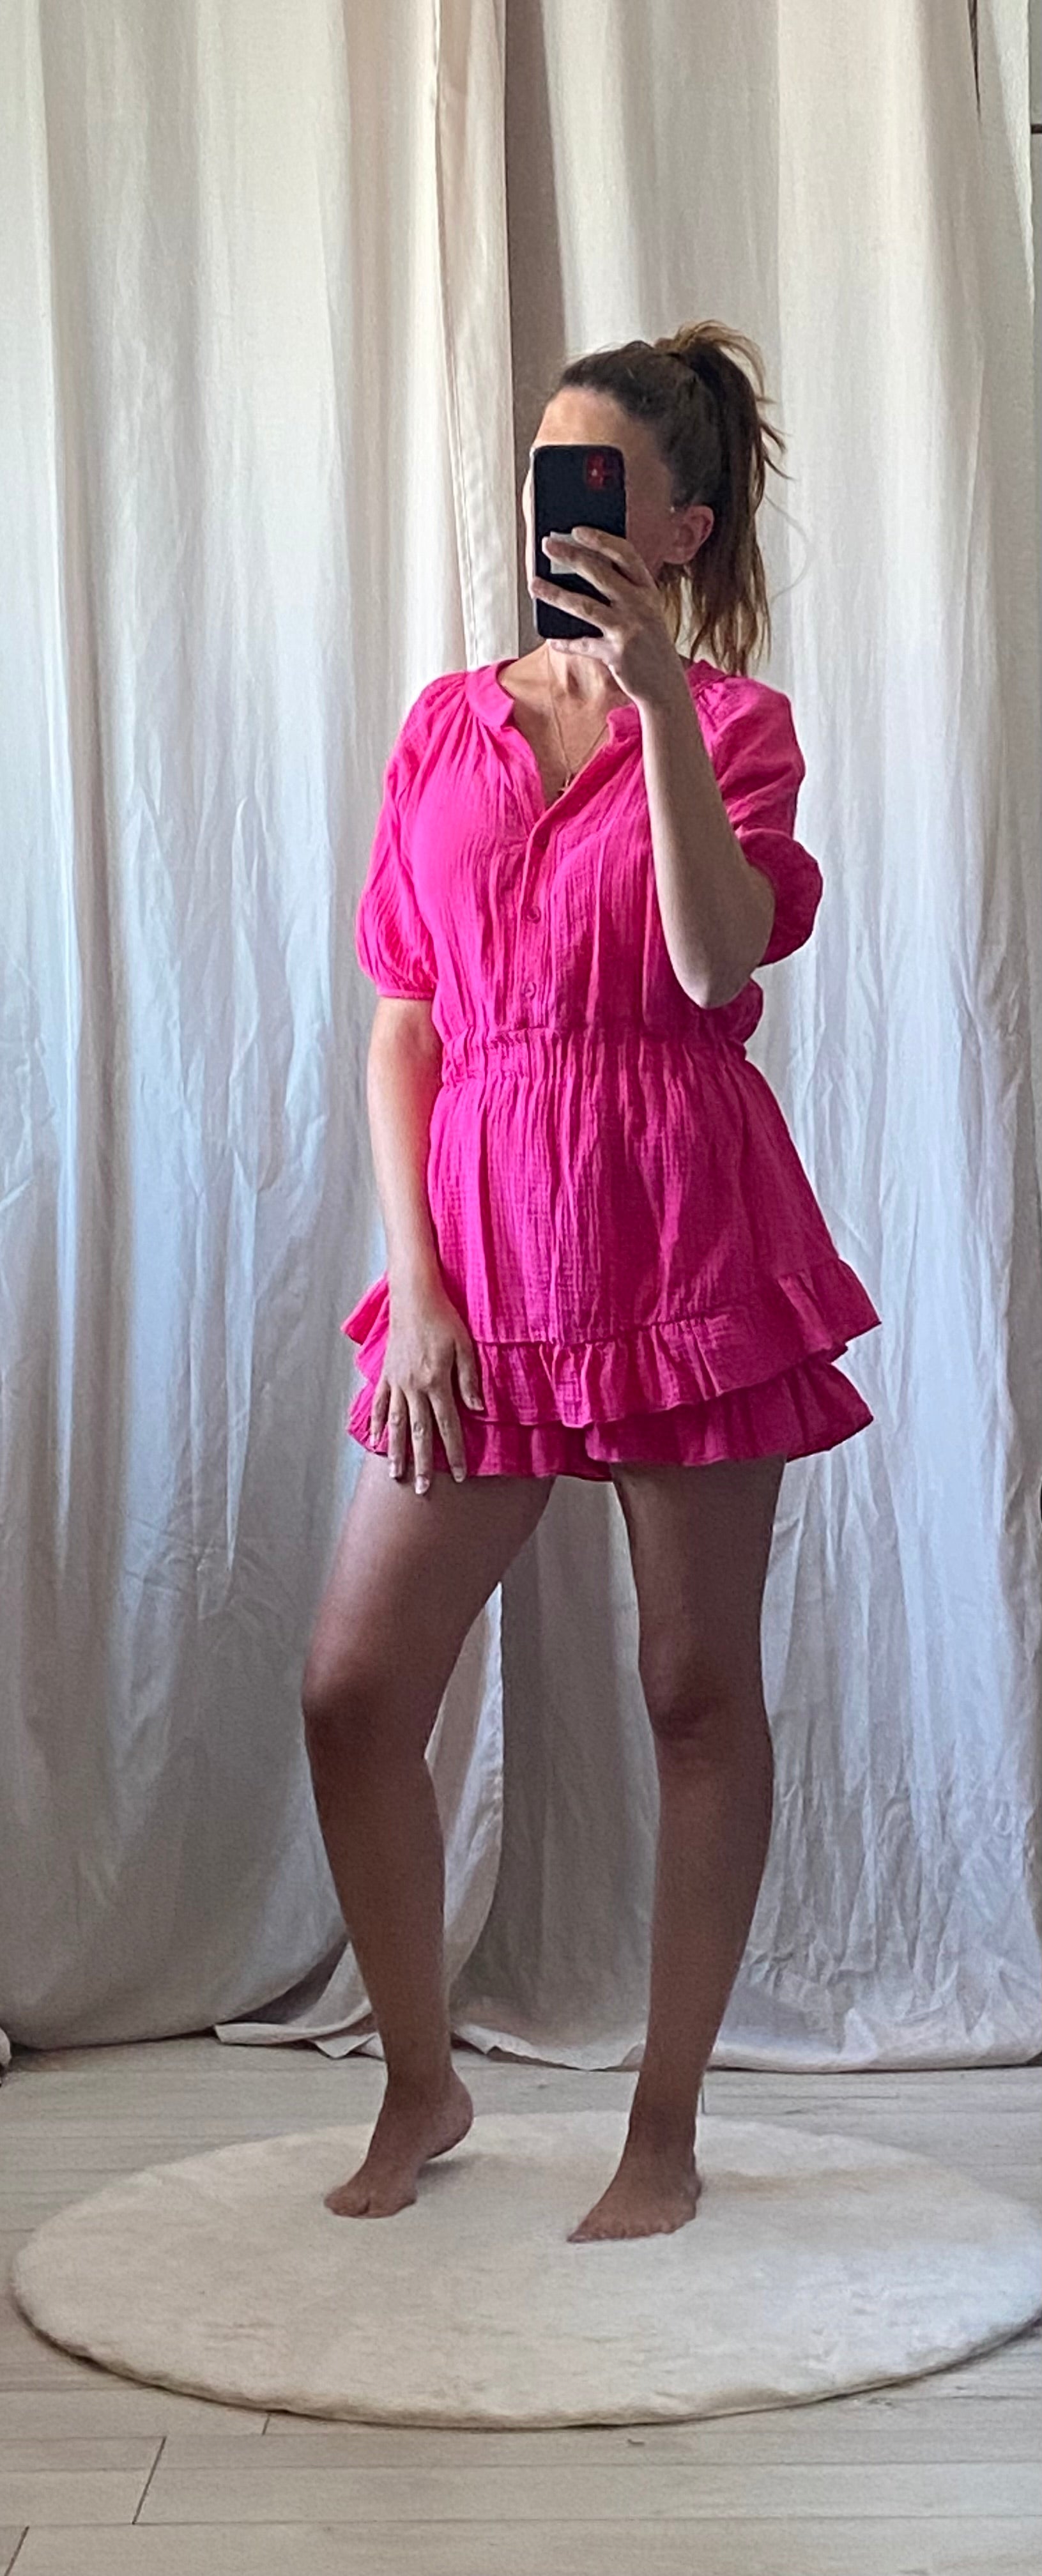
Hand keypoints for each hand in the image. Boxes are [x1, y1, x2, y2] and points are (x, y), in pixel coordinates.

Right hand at [372, 1281, 482, 1492]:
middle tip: (422, 1490)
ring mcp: (397, 1382)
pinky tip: (377, 1440)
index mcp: (437, 1383)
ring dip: (397, 1452)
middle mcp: (414, 1387)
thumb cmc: (444, 1319)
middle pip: (420, 1433)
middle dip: (422, 1464)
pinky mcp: (387, 1374)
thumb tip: (478, 1411)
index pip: (448, 1426)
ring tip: (396, 1475)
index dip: (455, 1453)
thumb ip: (470, 1381)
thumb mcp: (465, 1347)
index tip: (460, 1475)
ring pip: (397, 1424)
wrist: (413, 1297)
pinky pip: (382, 1404)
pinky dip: (379, 1423)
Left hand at [531, 526, 683, 708]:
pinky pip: (583, 644)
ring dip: (556, 594)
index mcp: (648, 590)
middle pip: (600, 573)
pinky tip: (552, 640)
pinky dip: (566, 643)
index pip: (625, 555)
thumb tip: (585, 573)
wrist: (665, 686)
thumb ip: (625, 593)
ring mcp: (628, 629)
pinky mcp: (617, 654)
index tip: (577, 530)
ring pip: (585, 606)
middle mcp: (640, 606)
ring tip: (534, 584)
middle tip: (548, 544)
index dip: (601, 539)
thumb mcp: (646, 613)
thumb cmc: (650, 645)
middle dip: (571, 556)